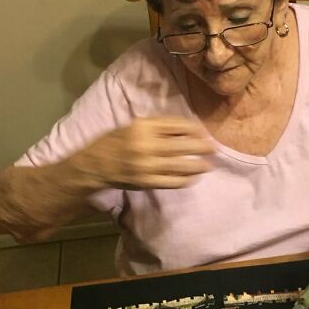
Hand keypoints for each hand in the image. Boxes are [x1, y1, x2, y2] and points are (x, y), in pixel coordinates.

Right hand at [70, 117, 214, 189]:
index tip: (204, 133)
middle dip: (201, 147)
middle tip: (213, 148)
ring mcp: (146, 166)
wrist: (95, 164)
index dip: (194, 129)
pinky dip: (185, 180)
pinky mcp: (146, 182)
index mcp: (143, 126)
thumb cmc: (115, 141)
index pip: (176, 126)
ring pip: (180, 166)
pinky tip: (193, 177)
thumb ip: (156, 127)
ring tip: (208, 165)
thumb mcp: (133, 126)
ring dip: (197, 166)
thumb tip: (185, 130)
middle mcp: (146, 145)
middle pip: (182, 146)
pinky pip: (172, 182)